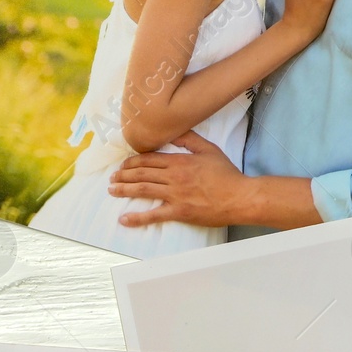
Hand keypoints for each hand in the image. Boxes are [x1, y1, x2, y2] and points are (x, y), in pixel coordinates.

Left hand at [110, 132, 244, 228]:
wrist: (239, 197)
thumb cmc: (226, 174)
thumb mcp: (209, 150)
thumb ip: (190, 140)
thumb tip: (175, 131)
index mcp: (179, 161)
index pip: (150, 159)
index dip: (133, 162)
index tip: (124, 165)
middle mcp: (173, 177)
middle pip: (142, 173)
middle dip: (124, 175)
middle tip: (112, 179)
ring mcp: (175, 195)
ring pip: (143, 190)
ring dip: (124, 190)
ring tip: (112, 191)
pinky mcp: (179, 212)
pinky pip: (154, 215)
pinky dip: (137, 218)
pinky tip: (124, 219)